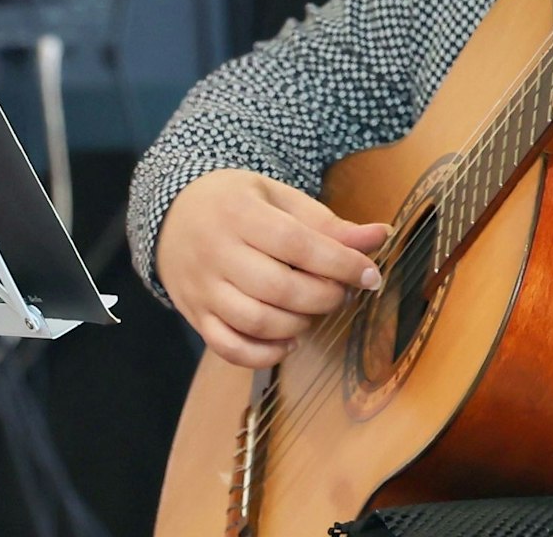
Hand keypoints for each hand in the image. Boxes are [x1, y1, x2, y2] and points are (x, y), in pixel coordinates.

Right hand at [155, 169, 389, 369]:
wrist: (172, 214)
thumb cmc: (236, 203)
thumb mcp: (278, 198)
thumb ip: (326, 222)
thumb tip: (380, 236)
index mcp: (240, 213)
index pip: (296, 243)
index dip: (338, 263)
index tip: (369, 275)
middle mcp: (217, 251)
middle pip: (278, 287)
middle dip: (323, 297)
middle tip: (342, 292)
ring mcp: (203, 288)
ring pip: (255, 321)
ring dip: (298, 325)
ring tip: (314, 310)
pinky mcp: (195, 316)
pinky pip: (229, 348)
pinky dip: (264, 354)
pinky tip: (288, 341)